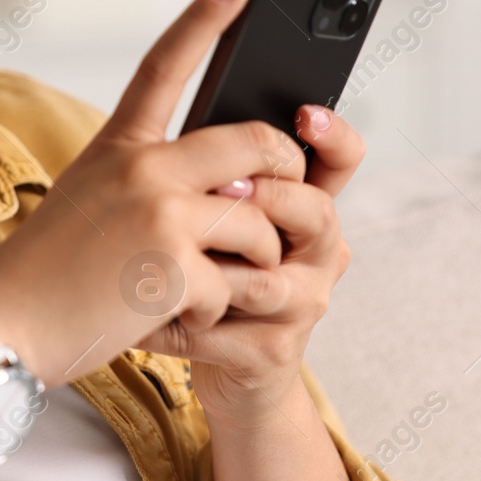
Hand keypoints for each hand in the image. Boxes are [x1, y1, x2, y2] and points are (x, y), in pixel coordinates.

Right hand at [0, 0, 307, 386]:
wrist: (1, 326)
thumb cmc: (46, 273)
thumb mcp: (89, 200)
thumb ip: (153, 182)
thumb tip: (236, 184)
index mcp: (117, 146)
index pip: (165, 65)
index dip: (205, 19)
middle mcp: (141, 168)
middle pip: (256, 143)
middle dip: (288, 173)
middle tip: (284, 200)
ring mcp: (159, 214)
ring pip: (261, 221)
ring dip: (254, 261)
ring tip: (209, 282)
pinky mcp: (174, 266)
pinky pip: (239, 282)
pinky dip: (219, 308)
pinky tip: (177, 314)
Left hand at [145, 105, 364, 426]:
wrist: (219, 368)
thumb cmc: (211, 279)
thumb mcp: (215, 219)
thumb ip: (218, 174)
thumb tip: (187, 132)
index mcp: (302, 210)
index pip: (340, 162)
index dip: (335, 135)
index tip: (307, 112)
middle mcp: (317, 254)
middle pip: (316, 211)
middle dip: (269, 198)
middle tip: (223, 189)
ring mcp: (302, 305)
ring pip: (268, 276)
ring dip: (210, 269)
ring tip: (168, 260)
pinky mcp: (272, 352)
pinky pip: (226, 329)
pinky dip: (176, 321)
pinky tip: (140, 318)